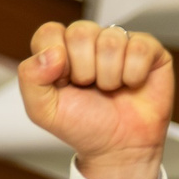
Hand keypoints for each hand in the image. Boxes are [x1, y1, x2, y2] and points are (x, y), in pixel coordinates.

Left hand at [18, 19, 171, 178]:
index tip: (62, 82)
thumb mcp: (43, 110)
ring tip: (109, 89)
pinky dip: (133, 74)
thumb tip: (51, 53)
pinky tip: (130, 84)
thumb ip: (30, 78)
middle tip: (88, 88)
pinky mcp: (148, 48)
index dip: (55, 58)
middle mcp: (88, 43)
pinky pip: (139, 47)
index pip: (49, 32)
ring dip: (108, 76)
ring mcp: (119, 43)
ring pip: (111, 40)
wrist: (118, 146)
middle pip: (80, 31)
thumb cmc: (82, 126)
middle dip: (82, 70)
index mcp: (59, 53)